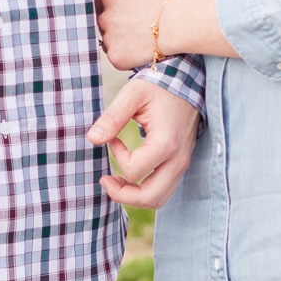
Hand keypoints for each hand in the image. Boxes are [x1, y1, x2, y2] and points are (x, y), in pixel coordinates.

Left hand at [87, 76, 199, 209]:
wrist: (188, 81)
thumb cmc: (159, 86)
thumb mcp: (133, 95)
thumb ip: (112, 117)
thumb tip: (93, 139)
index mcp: (167, 143)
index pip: (134, 171)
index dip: (117, 158)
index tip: (113, 139)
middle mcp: (178, 159)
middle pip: (150, 197)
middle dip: (123, 195)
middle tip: (105, 180)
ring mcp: (182, 164)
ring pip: (159, 199)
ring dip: (134, 196)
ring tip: (116, 181)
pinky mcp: (181, 164)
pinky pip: (164, 190)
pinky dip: (145, 190)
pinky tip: (131, 174)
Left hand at [96, 0, 183, 68]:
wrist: (183, 23)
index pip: (100, 4)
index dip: (114, 7)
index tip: (129, 9)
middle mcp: (104, 20)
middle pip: (103, 24)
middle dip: (116, 24)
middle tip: (138, 24)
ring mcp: (110, 40)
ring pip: (109, 42)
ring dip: (120, 41)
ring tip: (140, 37)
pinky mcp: (117, 58)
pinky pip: (116, 58)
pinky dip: (126, 56)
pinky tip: (141, 49)